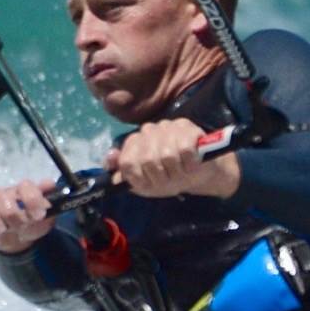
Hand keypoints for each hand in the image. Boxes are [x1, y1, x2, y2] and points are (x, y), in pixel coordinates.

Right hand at [0, 177, 59, 253]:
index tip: (38, 216)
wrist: (20, 239)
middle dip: (12, 215)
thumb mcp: (47, 214)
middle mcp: (3, 195)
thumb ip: (49, 199)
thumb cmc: (33, 223)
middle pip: (2, 197)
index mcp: (21, 192)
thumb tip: (49, 184)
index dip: (31, 200)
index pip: (24, 187)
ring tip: (0, 231)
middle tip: (19, 227)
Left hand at [106, 119, 239, 199]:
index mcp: (134, 143)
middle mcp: (148, 130)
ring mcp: (167, 127)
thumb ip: (123, 175)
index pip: (127, 162)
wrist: (198, 173)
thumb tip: (110, 158)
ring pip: (167, 156)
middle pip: (147, 160)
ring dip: (177, 172)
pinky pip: (185, 150)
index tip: (150, 183)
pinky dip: (190, 164)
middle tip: (170, 180)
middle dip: (161, 177)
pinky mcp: (187, 127)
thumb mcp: (143, 183)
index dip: (139, 178)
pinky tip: (192, 165)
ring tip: (181, 173)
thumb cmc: (169, 177)